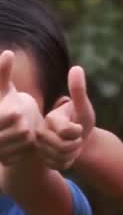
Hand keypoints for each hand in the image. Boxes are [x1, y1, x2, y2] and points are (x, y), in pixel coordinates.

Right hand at [0, 50, 43, 165]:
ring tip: (20, 132)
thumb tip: (8, 53)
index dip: (18, 114)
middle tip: (21, 122)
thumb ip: (3, 73)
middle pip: (23, 132)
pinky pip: (24, 154)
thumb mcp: (3, 90)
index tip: (18, 112)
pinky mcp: (3, 161)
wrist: (6, 129)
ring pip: (26, 144)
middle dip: (26, 126)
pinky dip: (25, 149)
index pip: (14, 117)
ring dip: (27, 138)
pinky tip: (19, 144)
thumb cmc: (5, 103)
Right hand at [36, 65, 95, 170]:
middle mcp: (38, 132)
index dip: (79, 131)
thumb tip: (76, 67)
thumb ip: (79, 90)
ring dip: (73, 154)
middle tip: (76, 138)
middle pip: (64, 147)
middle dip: (76, 144)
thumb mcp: (84, 108)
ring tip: (72, 145)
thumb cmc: (82, 120)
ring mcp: (38, 147)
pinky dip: (68, 162)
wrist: (80, 139)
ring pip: (61, 158)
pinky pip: (59, 165)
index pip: (69, 131)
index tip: (77, 126)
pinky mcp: (41, 159)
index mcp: (47, 119)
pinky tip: (67, 155)